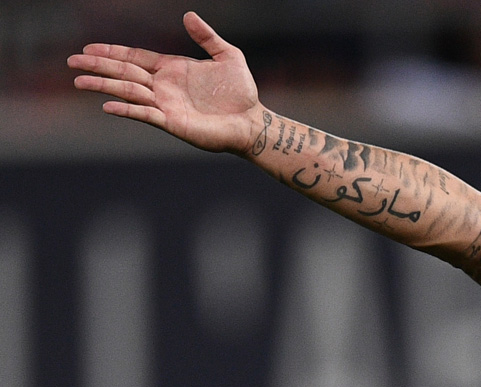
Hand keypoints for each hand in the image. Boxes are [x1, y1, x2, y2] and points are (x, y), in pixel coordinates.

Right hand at [68, 12, 263, 155]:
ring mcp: (166, 105)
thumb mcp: (227, 56)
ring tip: (79, 81)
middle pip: (124, 73)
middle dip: (98, 66)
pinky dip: (127, 110)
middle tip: (71, 62)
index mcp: (172, 69)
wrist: (253, 121)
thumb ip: (207, 37)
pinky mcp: (172, 122)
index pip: (135, 58)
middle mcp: (164, 87)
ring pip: (129, 92)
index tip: (88, 48)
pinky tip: (108, 106)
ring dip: (104, 86)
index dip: (112, 52)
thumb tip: (188, 15)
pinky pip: (145, 115)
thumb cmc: (242, 91)